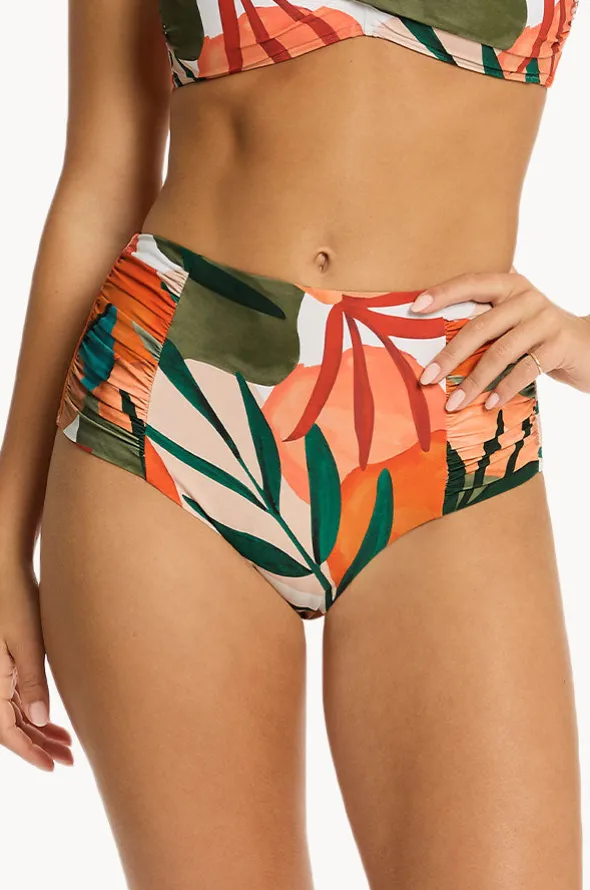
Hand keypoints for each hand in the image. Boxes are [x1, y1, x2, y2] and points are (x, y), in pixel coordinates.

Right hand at [0, 558, 73, 769]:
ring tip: (66, 743)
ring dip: (37, 730)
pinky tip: (51, 718)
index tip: (53, 766)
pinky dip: (32, 710)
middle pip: (9, 725)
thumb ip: (32, 682)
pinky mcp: (2, 661)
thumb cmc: (14, 599)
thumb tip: (40, 721)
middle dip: (38, 745)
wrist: (5, 568)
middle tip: (68, 759)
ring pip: (13, 712)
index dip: (29, 752)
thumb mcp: (27, 642)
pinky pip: (13, 696)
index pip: (5, 731)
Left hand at [410, 271, 589, 410]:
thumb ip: (485, 327)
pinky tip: (489, 404)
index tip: (415, 308)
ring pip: (500, 351)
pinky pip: (524, 369)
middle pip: (480, 326)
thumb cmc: (539, 338)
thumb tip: (438, 355)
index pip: (471, 283)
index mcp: (510, 286)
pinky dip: (504, 389)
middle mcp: (527, 298)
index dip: (443, 293)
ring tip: (454, 403)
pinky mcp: (559, 345)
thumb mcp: (513, 324)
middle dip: (450, 355)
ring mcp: (545, 320)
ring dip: (473, 381)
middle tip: (427, 378)